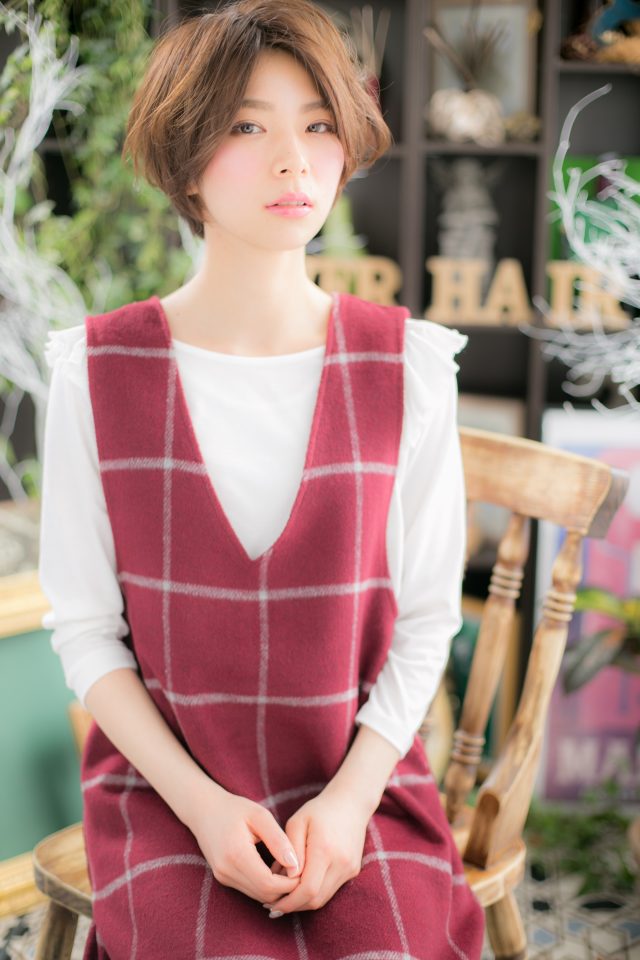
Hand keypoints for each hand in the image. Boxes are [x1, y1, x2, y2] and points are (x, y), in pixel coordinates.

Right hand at [189, 783, 302, 904]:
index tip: (305, 869)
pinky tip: (275, 871)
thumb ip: (278, 840)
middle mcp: (226, 871)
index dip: (290, 883)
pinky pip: (250, 890)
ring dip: (277, 889)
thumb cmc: (235, 808)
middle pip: (264, 895)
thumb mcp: (260, 816)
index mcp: (236, 854)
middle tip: (301, 872)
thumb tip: (296, 865)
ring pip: (258, 896)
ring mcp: (223, 877)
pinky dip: (265, 886)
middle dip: (286, 888)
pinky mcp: (223, 878)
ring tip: (291, 870)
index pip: (268, 884)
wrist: (204, 809)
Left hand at [261, 785, 369, 915]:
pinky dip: (314, 893)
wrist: (351, 802)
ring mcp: (349, 868)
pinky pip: (330, 890)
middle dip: (293, 906)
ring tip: (283, 899)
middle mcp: (340, 863)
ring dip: (303, 903)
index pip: (307, 889)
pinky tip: (300, 888)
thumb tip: (282, 878)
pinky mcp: (352, 870)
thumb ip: (288, 851)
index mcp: (324, 849)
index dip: (288, 902)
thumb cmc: (319, 810)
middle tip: (272, 906)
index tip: (270, 904)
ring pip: (323, 899)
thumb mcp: (297, 823)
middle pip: (315, 899)